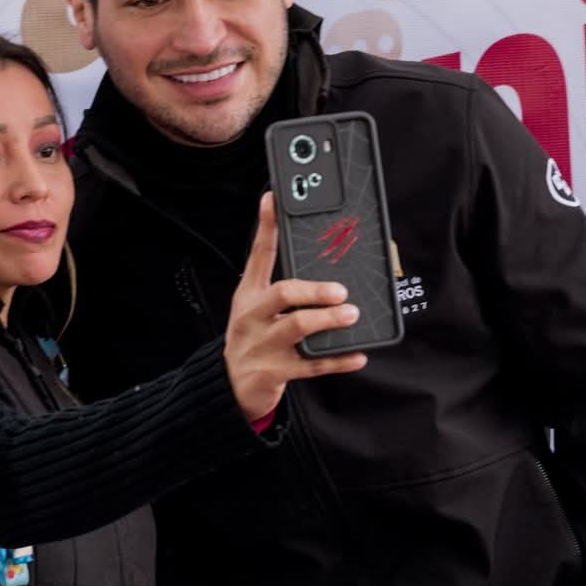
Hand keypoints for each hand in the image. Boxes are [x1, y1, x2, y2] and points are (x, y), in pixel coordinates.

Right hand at [224, 192, 367, 421]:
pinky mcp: (275, 372)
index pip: (259, 254)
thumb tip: (320, 266)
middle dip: (314, 290)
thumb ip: (279, 286)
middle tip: (341, 290)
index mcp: (249, 295)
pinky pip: (311, 365)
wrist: (228, 386)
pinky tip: (357, 355)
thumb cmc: (251, 338)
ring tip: (351, 315)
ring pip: (297, 327)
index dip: (266, 226)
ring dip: (327, 320)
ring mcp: (263, 345)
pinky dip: (337, 360)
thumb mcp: (255, 308)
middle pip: (282, 293)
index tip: (273, 199)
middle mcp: (253, 316)